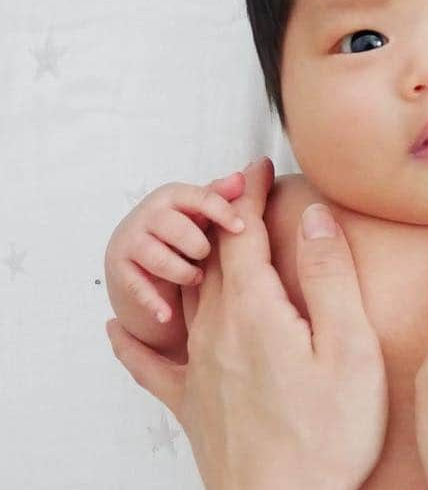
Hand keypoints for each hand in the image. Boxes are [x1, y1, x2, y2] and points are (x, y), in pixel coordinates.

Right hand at [104, 172, 248, 325]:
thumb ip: (223, 196)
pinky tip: (167, 313)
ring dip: (182, 272)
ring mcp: (129, 242)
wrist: (145, 269)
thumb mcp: (204, 216)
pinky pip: (136, 286)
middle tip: (206, 259)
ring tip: (194, 279)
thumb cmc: (184, 238)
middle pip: (176, 227)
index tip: (241, 229)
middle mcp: (147, 215)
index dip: (221, 212)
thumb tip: (247, 175)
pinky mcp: (119, 271)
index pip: (198, 197)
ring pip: (157, 257)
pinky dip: (154, 302)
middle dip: (197, 247)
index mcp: (172, 196)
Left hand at [105, 158, 388, 489]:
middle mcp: (215, 332)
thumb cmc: (327, 436)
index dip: (251, 198)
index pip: (244, 235)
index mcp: (255, 311)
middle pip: (209, 259)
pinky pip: (151, 360)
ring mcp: (197, 369)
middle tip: (236, 196)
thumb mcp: (350, 349)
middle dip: (223, 222)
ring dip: (195, 263)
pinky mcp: (192, 405)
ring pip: (186, 298)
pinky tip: (119, 330)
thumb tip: (315, 221)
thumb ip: (330, 278)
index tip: (259, 171)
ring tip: (208, 243)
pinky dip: (136, 337)